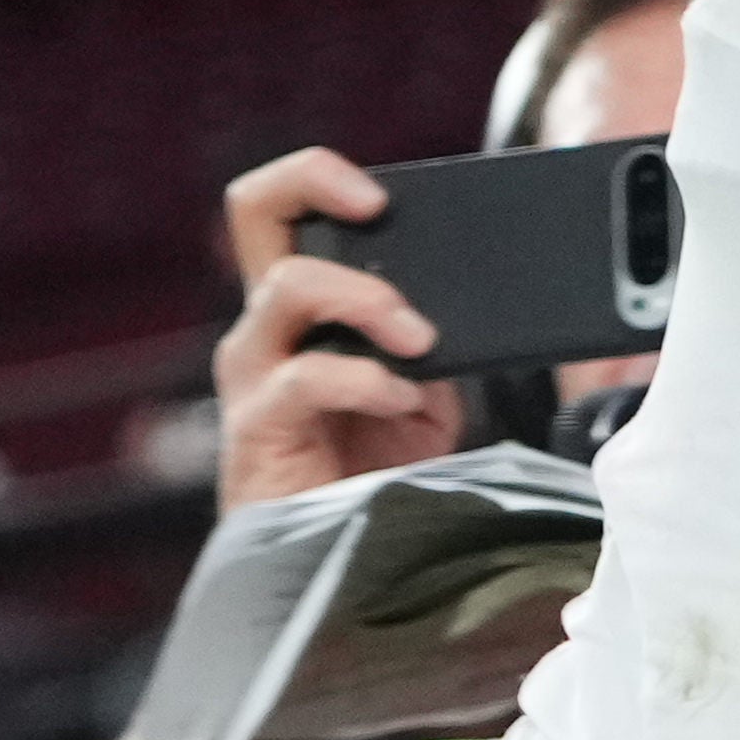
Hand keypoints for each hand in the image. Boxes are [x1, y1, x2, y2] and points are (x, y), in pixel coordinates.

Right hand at [211, 145, 469, 506]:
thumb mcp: (427, 385)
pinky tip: (403, 400)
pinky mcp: (257, 426)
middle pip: (252, 210)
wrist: (353, 563)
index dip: (320, 176)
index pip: (283, 209)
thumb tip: (488, 296)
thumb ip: (436, 336)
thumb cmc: (382, 471)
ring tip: (420, 341)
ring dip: (369, 299)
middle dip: (314, 184)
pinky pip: (304, 376)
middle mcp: (268, 325)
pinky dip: (365, 378)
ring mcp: (254, 371)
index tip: (383, 195)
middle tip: (378, 211)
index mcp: (305, 307)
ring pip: (287, 285)